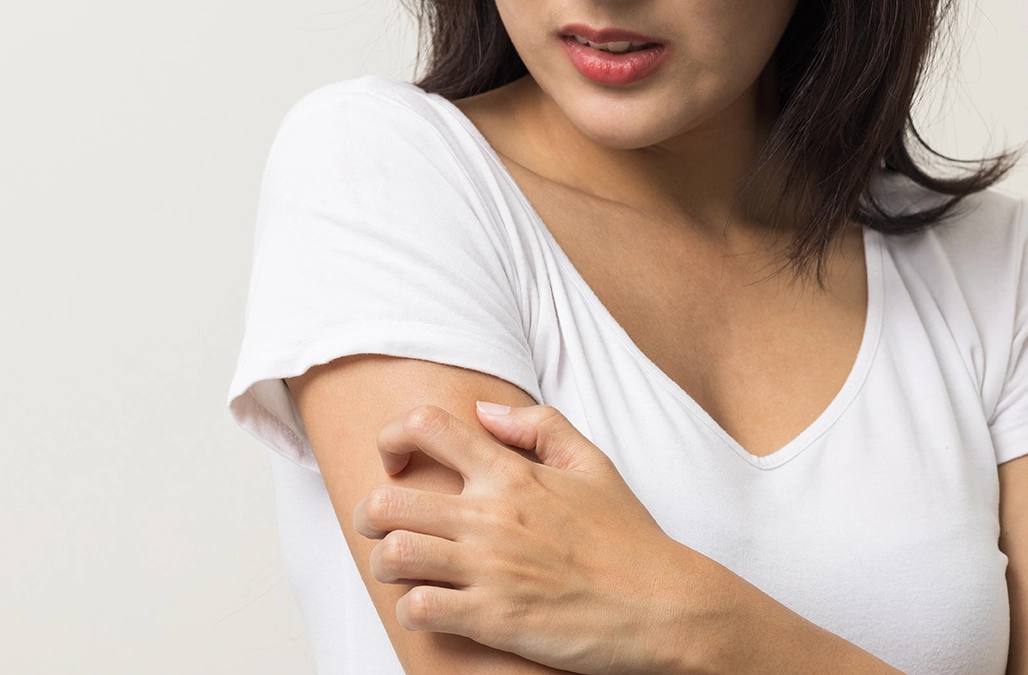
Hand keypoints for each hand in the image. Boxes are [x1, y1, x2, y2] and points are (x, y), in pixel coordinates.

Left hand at [354, 402, 728, 674]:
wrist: (664, 607)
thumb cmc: (628, 540)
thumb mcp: (593, 465)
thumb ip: (539, 426)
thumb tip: (484, 411)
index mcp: (512, 473)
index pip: (426, 425)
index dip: (392, 436)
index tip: (394, 460)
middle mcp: (492, 516)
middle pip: (387, 501)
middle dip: (370, 514)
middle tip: (381, 526)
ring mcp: (490, 569)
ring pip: (392, 556)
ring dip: (385, 564)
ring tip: (402, 570)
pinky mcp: (494, 618)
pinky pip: (418, 609)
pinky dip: (412, 610)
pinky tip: (431, 608)